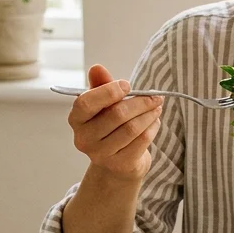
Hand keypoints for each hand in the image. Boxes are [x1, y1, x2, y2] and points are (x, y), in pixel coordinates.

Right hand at [68, 64, 163, 179]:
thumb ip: (101, 85)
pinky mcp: (120, 164)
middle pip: (116, 115)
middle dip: (140, 102)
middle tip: (155, 96)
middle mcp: (84, 139)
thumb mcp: (103, 104)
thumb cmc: (110, 126)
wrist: (118, 162)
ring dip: (149, 114)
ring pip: (132, 128)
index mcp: (76, 120)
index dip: (108, 92)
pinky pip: (142, 141)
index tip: (127, 85)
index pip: (86, 103)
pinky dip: (153, 127)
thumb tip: (97, 68)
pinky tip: (155, 121)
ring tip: (157, 107)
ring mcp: (101, 155)